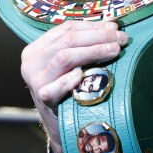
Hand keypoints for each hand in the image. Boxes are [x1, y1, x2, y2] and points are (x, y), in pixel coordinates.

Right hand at [21, 20, 127, 152]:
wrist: (60, 126)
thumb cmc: (68, 91)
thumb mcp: (70, 65)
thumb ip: (83, 45)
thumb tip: (112, 26)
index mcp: (37, 49)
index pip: (66, 29)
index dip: (92, 26)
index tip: (114, 27)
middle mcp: (32, 62)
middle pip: (68, 41)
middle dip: (98, 37)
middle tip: (121, 39)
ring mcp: (35, 81)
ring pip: (64, 57)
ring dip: (93, 51)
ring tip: (114, 51)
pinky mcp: (42, 99)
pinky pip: (55, 87)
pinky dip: (69, 79)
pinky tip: (83, 75)